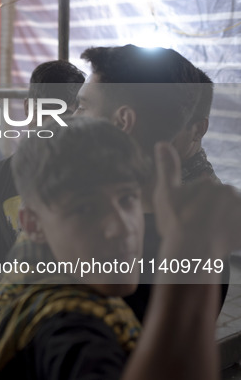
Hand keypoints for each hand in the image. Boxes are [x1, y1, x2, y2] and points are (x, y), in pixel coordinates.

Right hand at [153, 142, 240, 260]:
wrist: (191, 253)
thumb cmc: (175, 222)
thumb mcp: (165, 193)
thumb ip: (167, 167)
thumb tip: (162, 142)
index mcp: (212, 184)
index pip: (203, 191)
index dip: (191, 203)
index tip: (184, 214)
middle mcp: (232, 195)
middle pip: (219, 203)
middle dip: (210, 212)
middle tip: (194, 226)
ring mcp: (240, 213)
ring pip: (229, 216)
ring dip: (222, 224)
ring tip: (207, 237)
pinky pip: (238, 232)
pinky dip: (233, 235)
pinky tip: (223, 243)